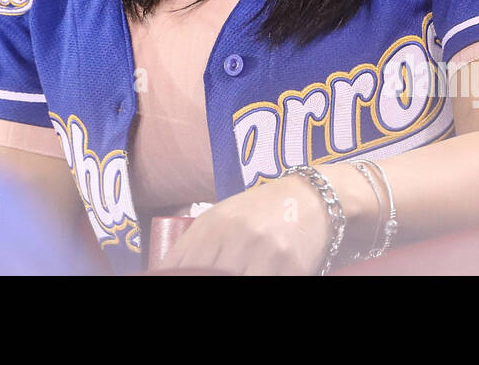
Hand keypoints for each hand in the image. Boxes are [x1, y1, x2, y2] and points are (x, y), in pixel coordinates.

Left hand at [159, 174, 331, 274]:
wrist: (310, 196)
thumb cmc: (258, 210)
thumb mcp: (220, 219)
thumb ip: (195, 246)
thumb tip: (168, 273)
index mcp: (211, 226)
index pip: (179, 267)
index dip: (178, 278)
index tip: (183, 280)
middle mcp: (235, 238)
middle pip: (208, 276)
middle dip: (206, 280)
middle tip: (213, 277)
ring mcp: (264, 253)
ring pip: (235, 280)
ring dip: (232, 280)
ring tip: (239, 273)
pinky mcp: (291, 266)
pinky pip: (267, 283)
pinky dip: (261, 282)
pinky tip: (258, 274)